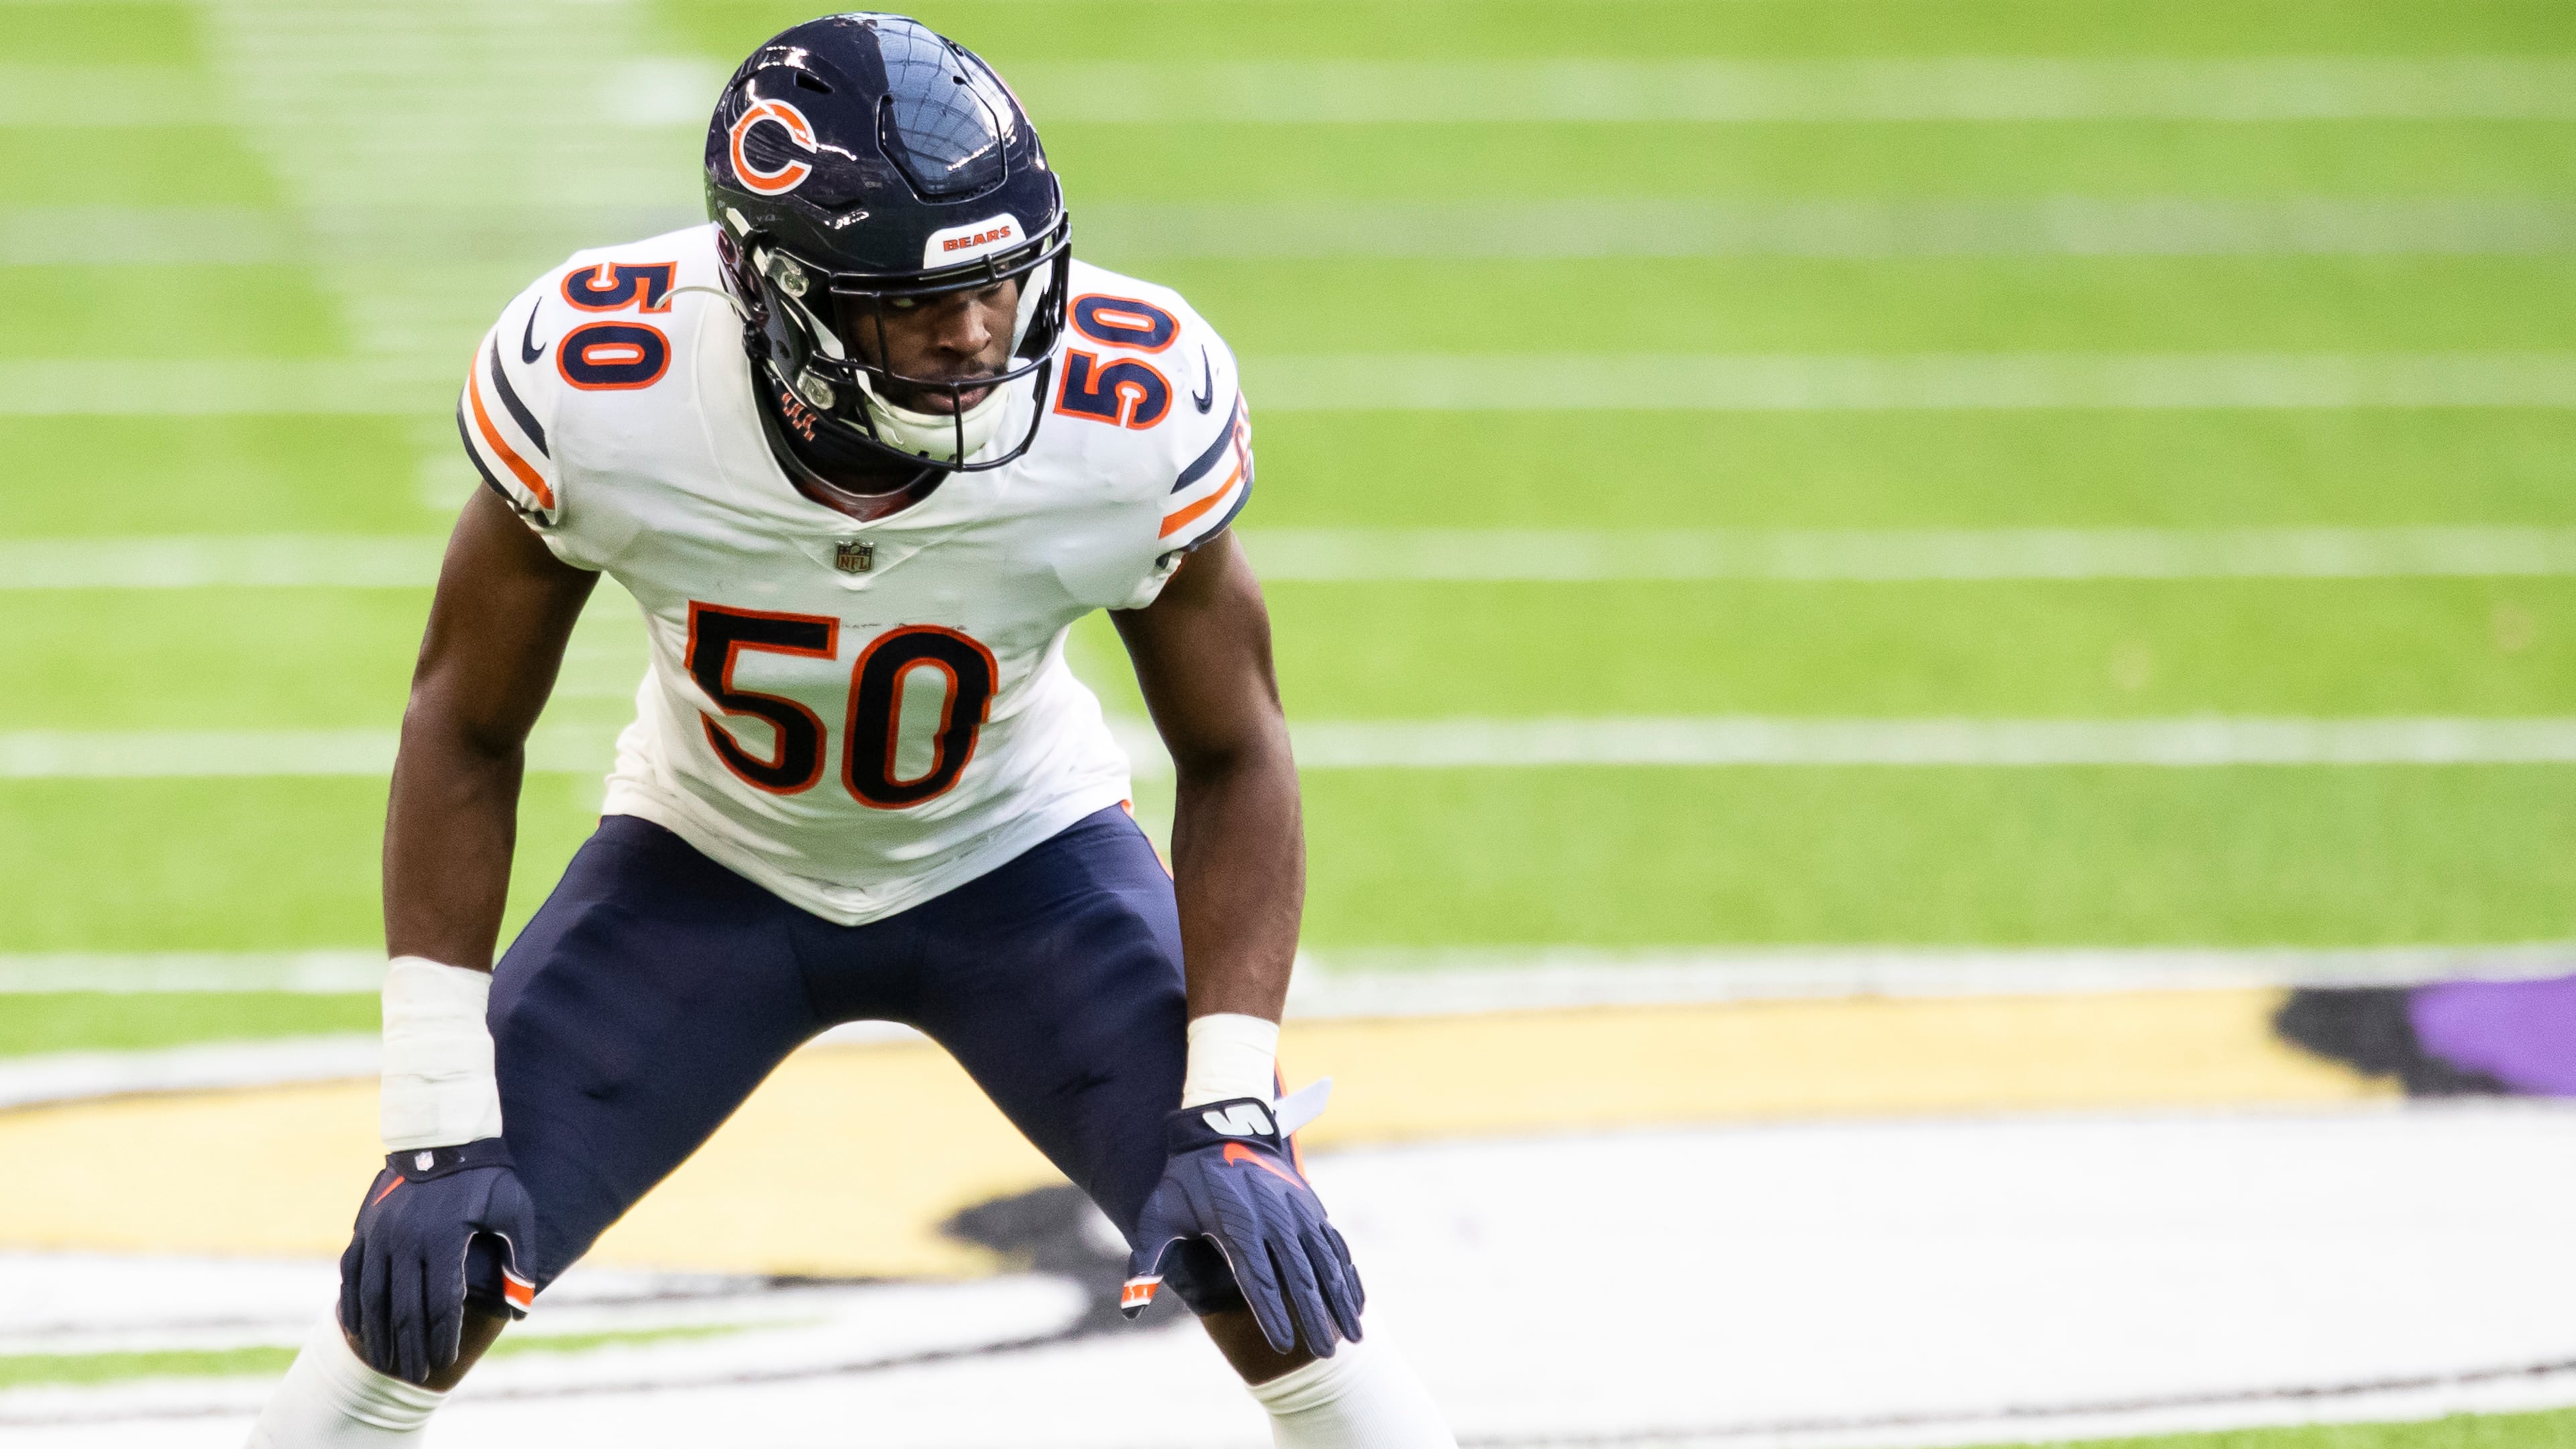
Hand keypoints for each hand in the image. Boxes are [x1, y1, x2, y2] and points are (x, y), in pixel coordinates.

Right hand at [337, 1139, 535, 1383]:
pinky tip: (358, 1331)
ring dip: (378, 1334)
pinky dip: (352, 1305)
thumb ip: (520, 1260)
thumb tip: (520, 1311)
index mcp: (445, 1238)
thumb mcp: (514, 1212)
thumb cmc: (488, 1176)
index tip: (445, 1362)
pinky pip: (351, 1274)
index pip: (440, 1304)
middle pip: (404, 1309)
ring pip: (372, 1297)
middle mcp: (407, 1239)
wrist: (444, 1134)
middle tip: (416, 1375)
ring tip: (386, 1363)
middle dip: (410, 1347)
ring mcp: (380, 1234)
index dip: (442, 1337)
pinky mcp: (365, 1227)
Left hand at [1122, 1094, 1363, 1355]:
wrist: (1221, 1128)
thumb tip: (1130, 1310)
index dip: (1272, 1315)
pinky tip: (1356, 1303)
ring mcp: (1297, 1211)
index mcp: (1237, 1226)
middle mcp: (1273, 1219)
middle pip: (1299, 1277)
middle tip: (1325, 1355)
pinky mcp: (1311, 1206)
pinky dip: (1348, 1274)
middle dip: (1314, 1318)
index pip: (1259, 1280)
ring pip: (1325, 1262)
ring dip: (1340, 1300)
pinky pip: (1335, 1245)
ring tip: (1354, 1336)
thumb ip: (1147, 1262)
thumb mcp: (1159, 1215)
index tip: (1283, 1347)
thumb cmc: (1185, 1181)